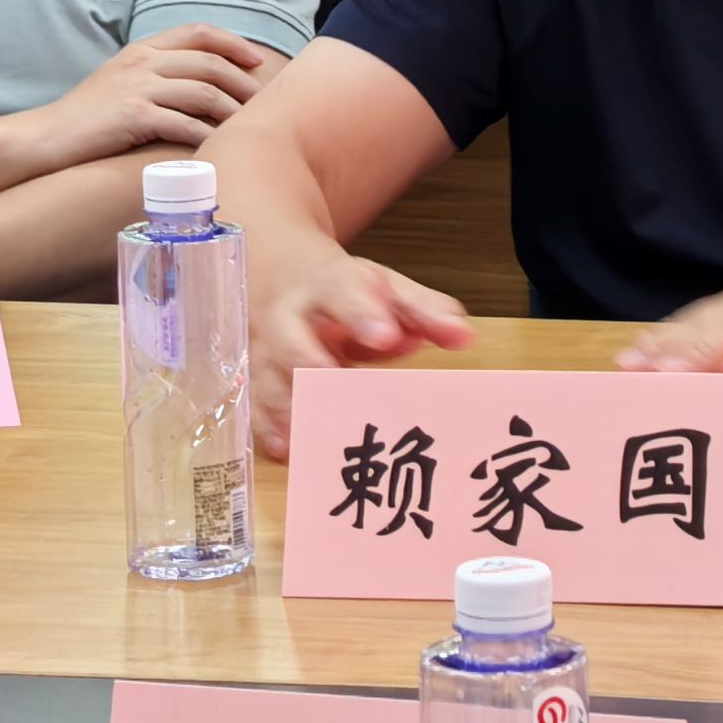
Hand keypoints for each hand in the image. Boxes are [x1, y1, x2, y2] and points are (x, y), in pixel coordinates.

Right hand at [32, 23, 271, 168]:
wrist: (46, 137)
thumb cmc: (88, 116)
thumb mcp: (123, 80)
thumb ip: (159, 72)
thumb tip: (205, 83)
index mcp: (143, 48)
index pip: (199, 32)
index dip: (233, 43)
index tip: (257, 60)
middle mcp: (143, 61)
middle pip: (209, 63)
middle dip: (243, 81)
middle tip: (264, 101)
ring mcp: (138, 87)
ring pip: (204, 93)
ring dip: (233, 110)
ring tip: (249, 126)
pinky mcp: (134, 116)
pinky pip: (184, 123)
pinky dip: (208, 135)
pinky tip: (221, 146)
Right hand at [250, 247, 473, 457]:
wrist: (287, 273)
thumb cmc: (350, 292)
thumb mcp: (388, 289)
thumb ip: (426, 312)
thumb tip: (465, 338)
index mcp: (329, 283)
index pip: (342, 290)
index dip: (361, 313)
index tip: (386, 335)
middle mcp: (289, 315)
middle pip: (288, 335)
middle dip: (309, 360)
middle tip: (335, 382)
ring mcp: (267, 348)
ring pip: (267, 374)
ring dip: (289, 404)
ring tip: (314, 431)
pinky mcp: (258, 377)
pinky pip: (257, 403)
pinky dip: (270, 426)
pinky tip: (289, 448)